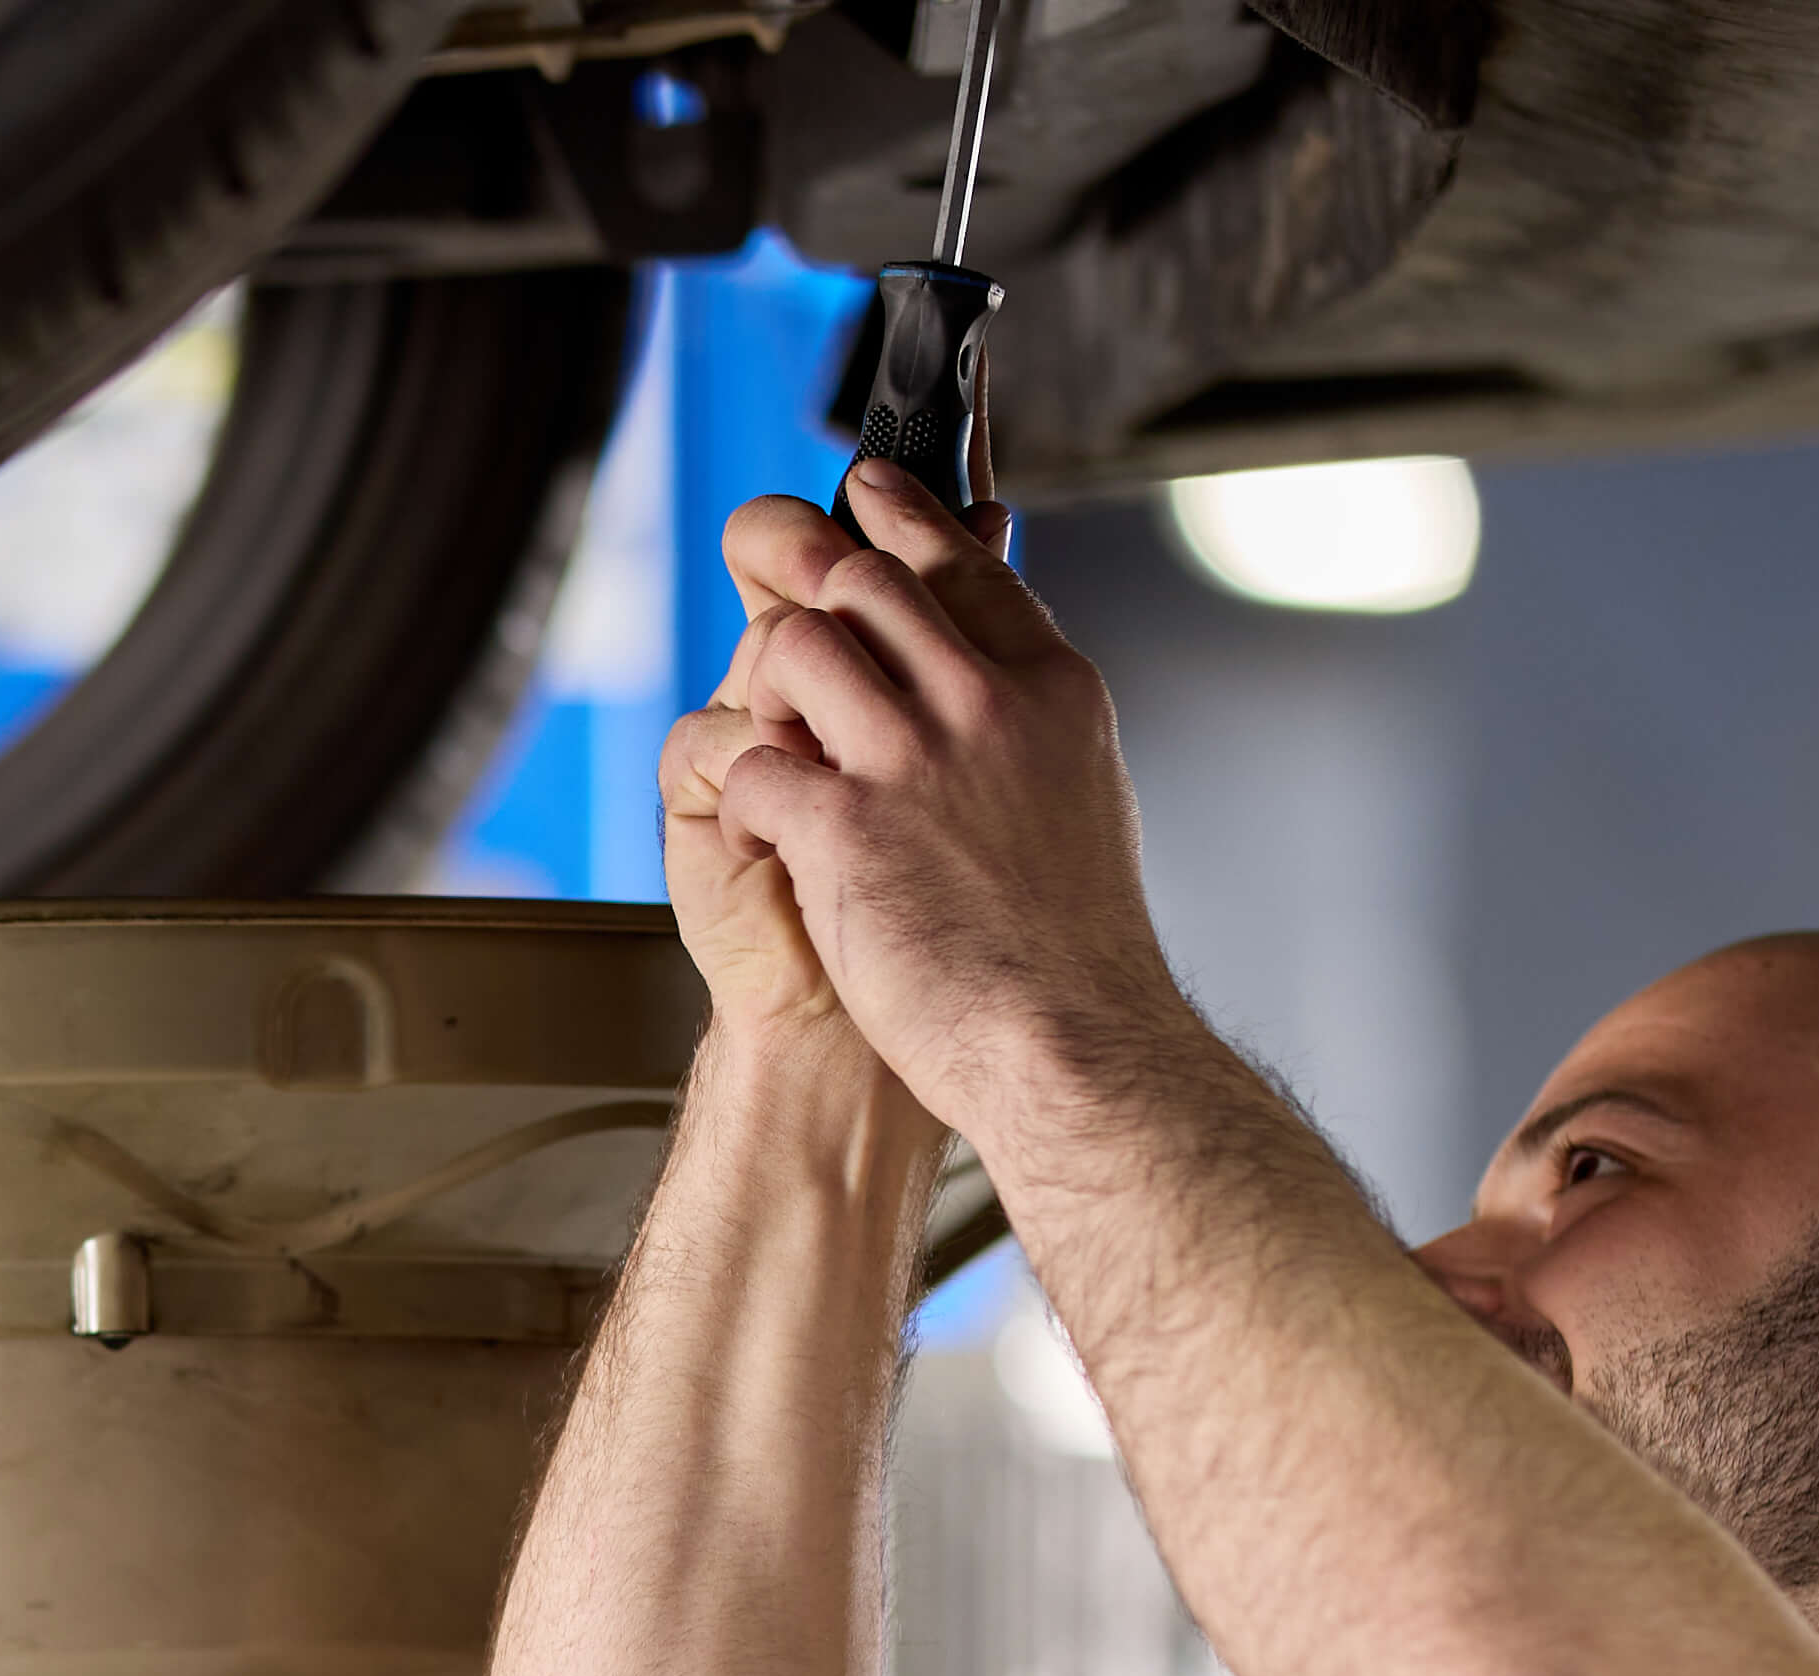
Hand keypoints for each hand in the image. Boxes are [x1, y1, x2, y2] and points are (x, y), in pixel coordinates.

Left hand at [675, 468, 1196, 1157]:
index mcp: (1052, 692)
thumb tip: (998, 680)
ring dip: (764, 689)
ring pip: (796, 647)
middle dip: (802, 574)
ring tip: (771, 740)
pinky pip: (754, 761)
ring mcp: (915, 760)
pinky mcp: (847, 827)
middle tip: (766, 576)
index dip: (903, 517)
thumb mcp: (1080, 795)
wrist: (1072, 1046)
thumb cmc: (1070, 952)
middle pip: (867, 581)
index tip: (865, 485)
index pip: (965, 565)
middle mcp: (987, 705)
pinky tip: (753, 833)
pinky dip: (738, 796)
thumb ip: (1031, 724)